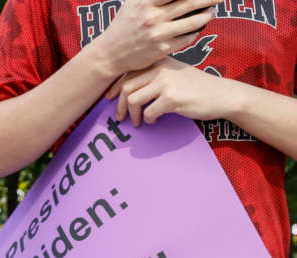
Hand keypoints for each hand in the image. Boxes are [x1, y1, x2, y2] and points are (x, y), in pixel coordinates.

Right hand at [93, 0, 218, 76]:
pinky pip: (187, 38)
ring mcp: (158, 34)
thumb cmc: (123, 25)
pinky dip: (195, 32)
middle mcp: (152, 17)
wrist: (109, 55)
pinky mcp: (162, 49)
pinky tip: (197, 28)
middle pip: (190, 2)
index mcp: (144, 2)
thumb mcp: (132, 3)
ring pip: (193, 21)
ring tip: (211, 11)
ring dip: (207, 15)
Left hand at [107, 57, 233, 125]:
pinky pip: (148, 113)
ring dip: (133, 115)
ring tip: (138, 122)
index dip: (115, 88)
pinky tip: (155, 121)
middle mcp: (161, 69)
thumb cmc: (196, 87)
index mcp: (159, 62)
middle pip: (126, 88)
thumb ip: (153, 77)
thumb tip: (124, 91)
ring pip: (133, 100)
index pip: (128, 73)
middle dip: (118, 105)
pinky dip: (148, 120)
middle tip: (119, 117)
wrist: (222, 95)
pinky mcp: (171, 98)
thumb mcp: (174, 74)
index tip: (108, 99)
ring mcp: (166, 83)